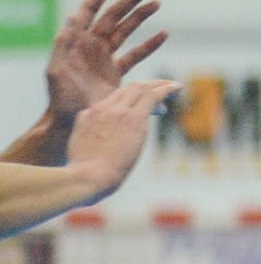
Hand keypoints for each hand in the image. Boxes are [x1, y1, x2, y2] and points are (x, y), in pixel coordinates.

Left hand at [46, 0, 167, 122]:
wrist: (72, 121)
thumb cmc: (61, 96)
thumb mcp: (57, 69)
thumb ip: (64, 43)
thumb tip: (74, 18)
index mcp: (77, 40)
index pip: (90, 9)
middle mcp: (90, 45)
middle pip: (113, 15)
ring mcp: (104, 57)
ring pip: (125, 30)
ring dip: (141, 16)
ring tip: (157, 2)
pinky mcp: (115, 72)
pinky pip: (135, 54)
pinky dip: (149, 45)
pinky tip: (164, 34)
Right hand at [65, 80, 179, 200]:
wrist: (86, 177)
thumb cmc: (84, 176)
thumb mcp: (81, 152)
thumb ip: (92, 142)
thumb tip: (103, 150)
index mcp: (87, 116)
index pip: (111, 100)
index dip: (128, 99)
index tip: (140, 104)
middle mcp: (101, 109)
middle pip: (125, 90)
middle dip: (145, 87)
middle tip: (160, 88)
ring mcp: (117, 112)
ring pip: (139, 89)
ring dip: (158, 85)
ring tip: (172, 86)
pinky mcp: (133, 118)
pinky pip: (152, 96)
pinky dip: (165, 89)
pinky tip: (177, 87)